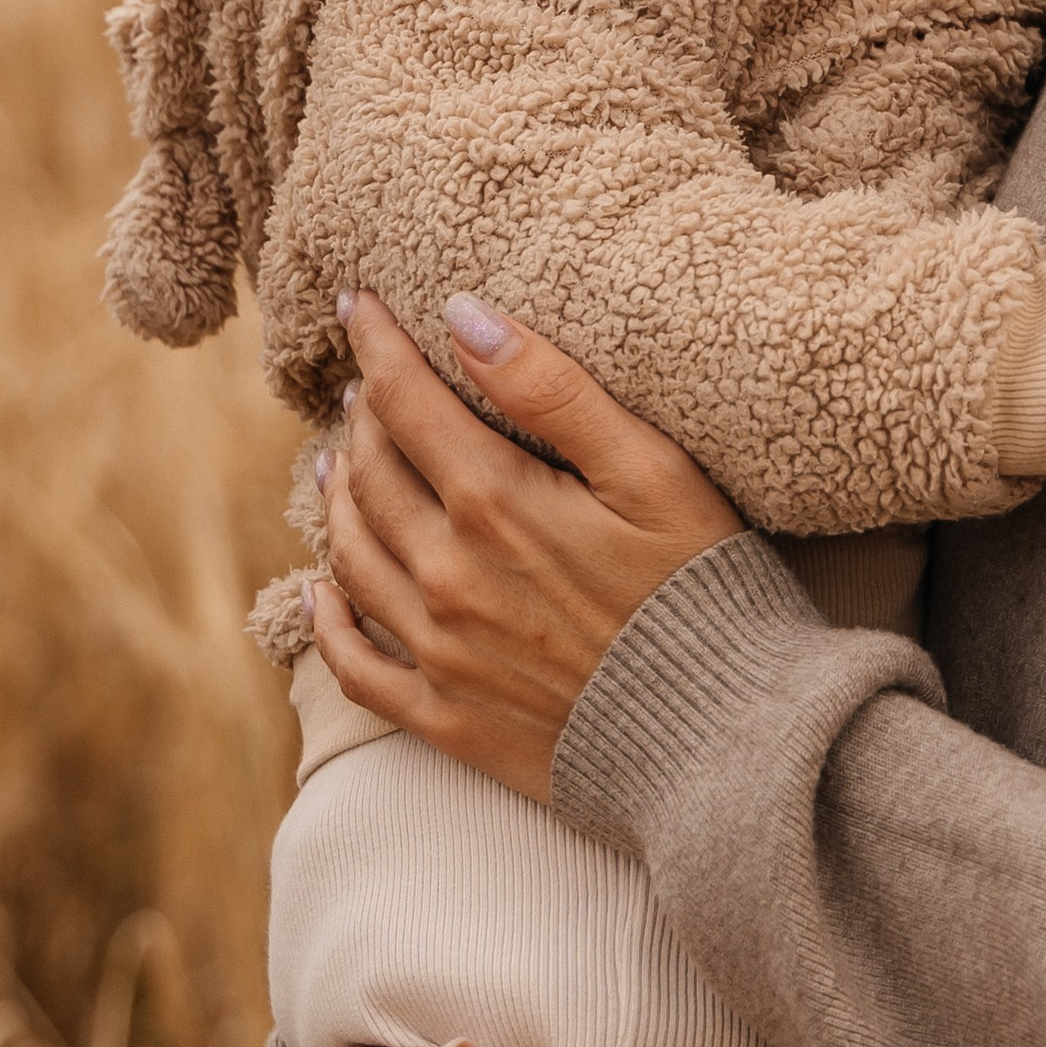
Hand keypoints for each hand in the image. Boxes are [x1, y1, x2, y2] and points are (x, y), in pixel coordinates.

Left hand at [310, 288, 738, 799]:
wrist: (725, 743)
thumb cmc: (703, 591)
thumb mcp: (651, 471)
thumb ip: (553, 390)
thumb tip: (464, 316)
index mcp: (495, 503)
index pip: (405, 402)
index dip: (377, 345)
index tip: (356, 303)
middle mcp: (447, 575)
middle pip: (370, 475)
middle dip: (361, 418)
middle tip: (364, 385)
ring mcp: (441, 653)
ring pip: (352, 557)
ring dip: (336, 500)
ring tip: (335, 464)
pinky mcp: (448, 717)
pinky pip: (358, 668)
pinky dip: (329, 622)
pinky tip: (320, 593)